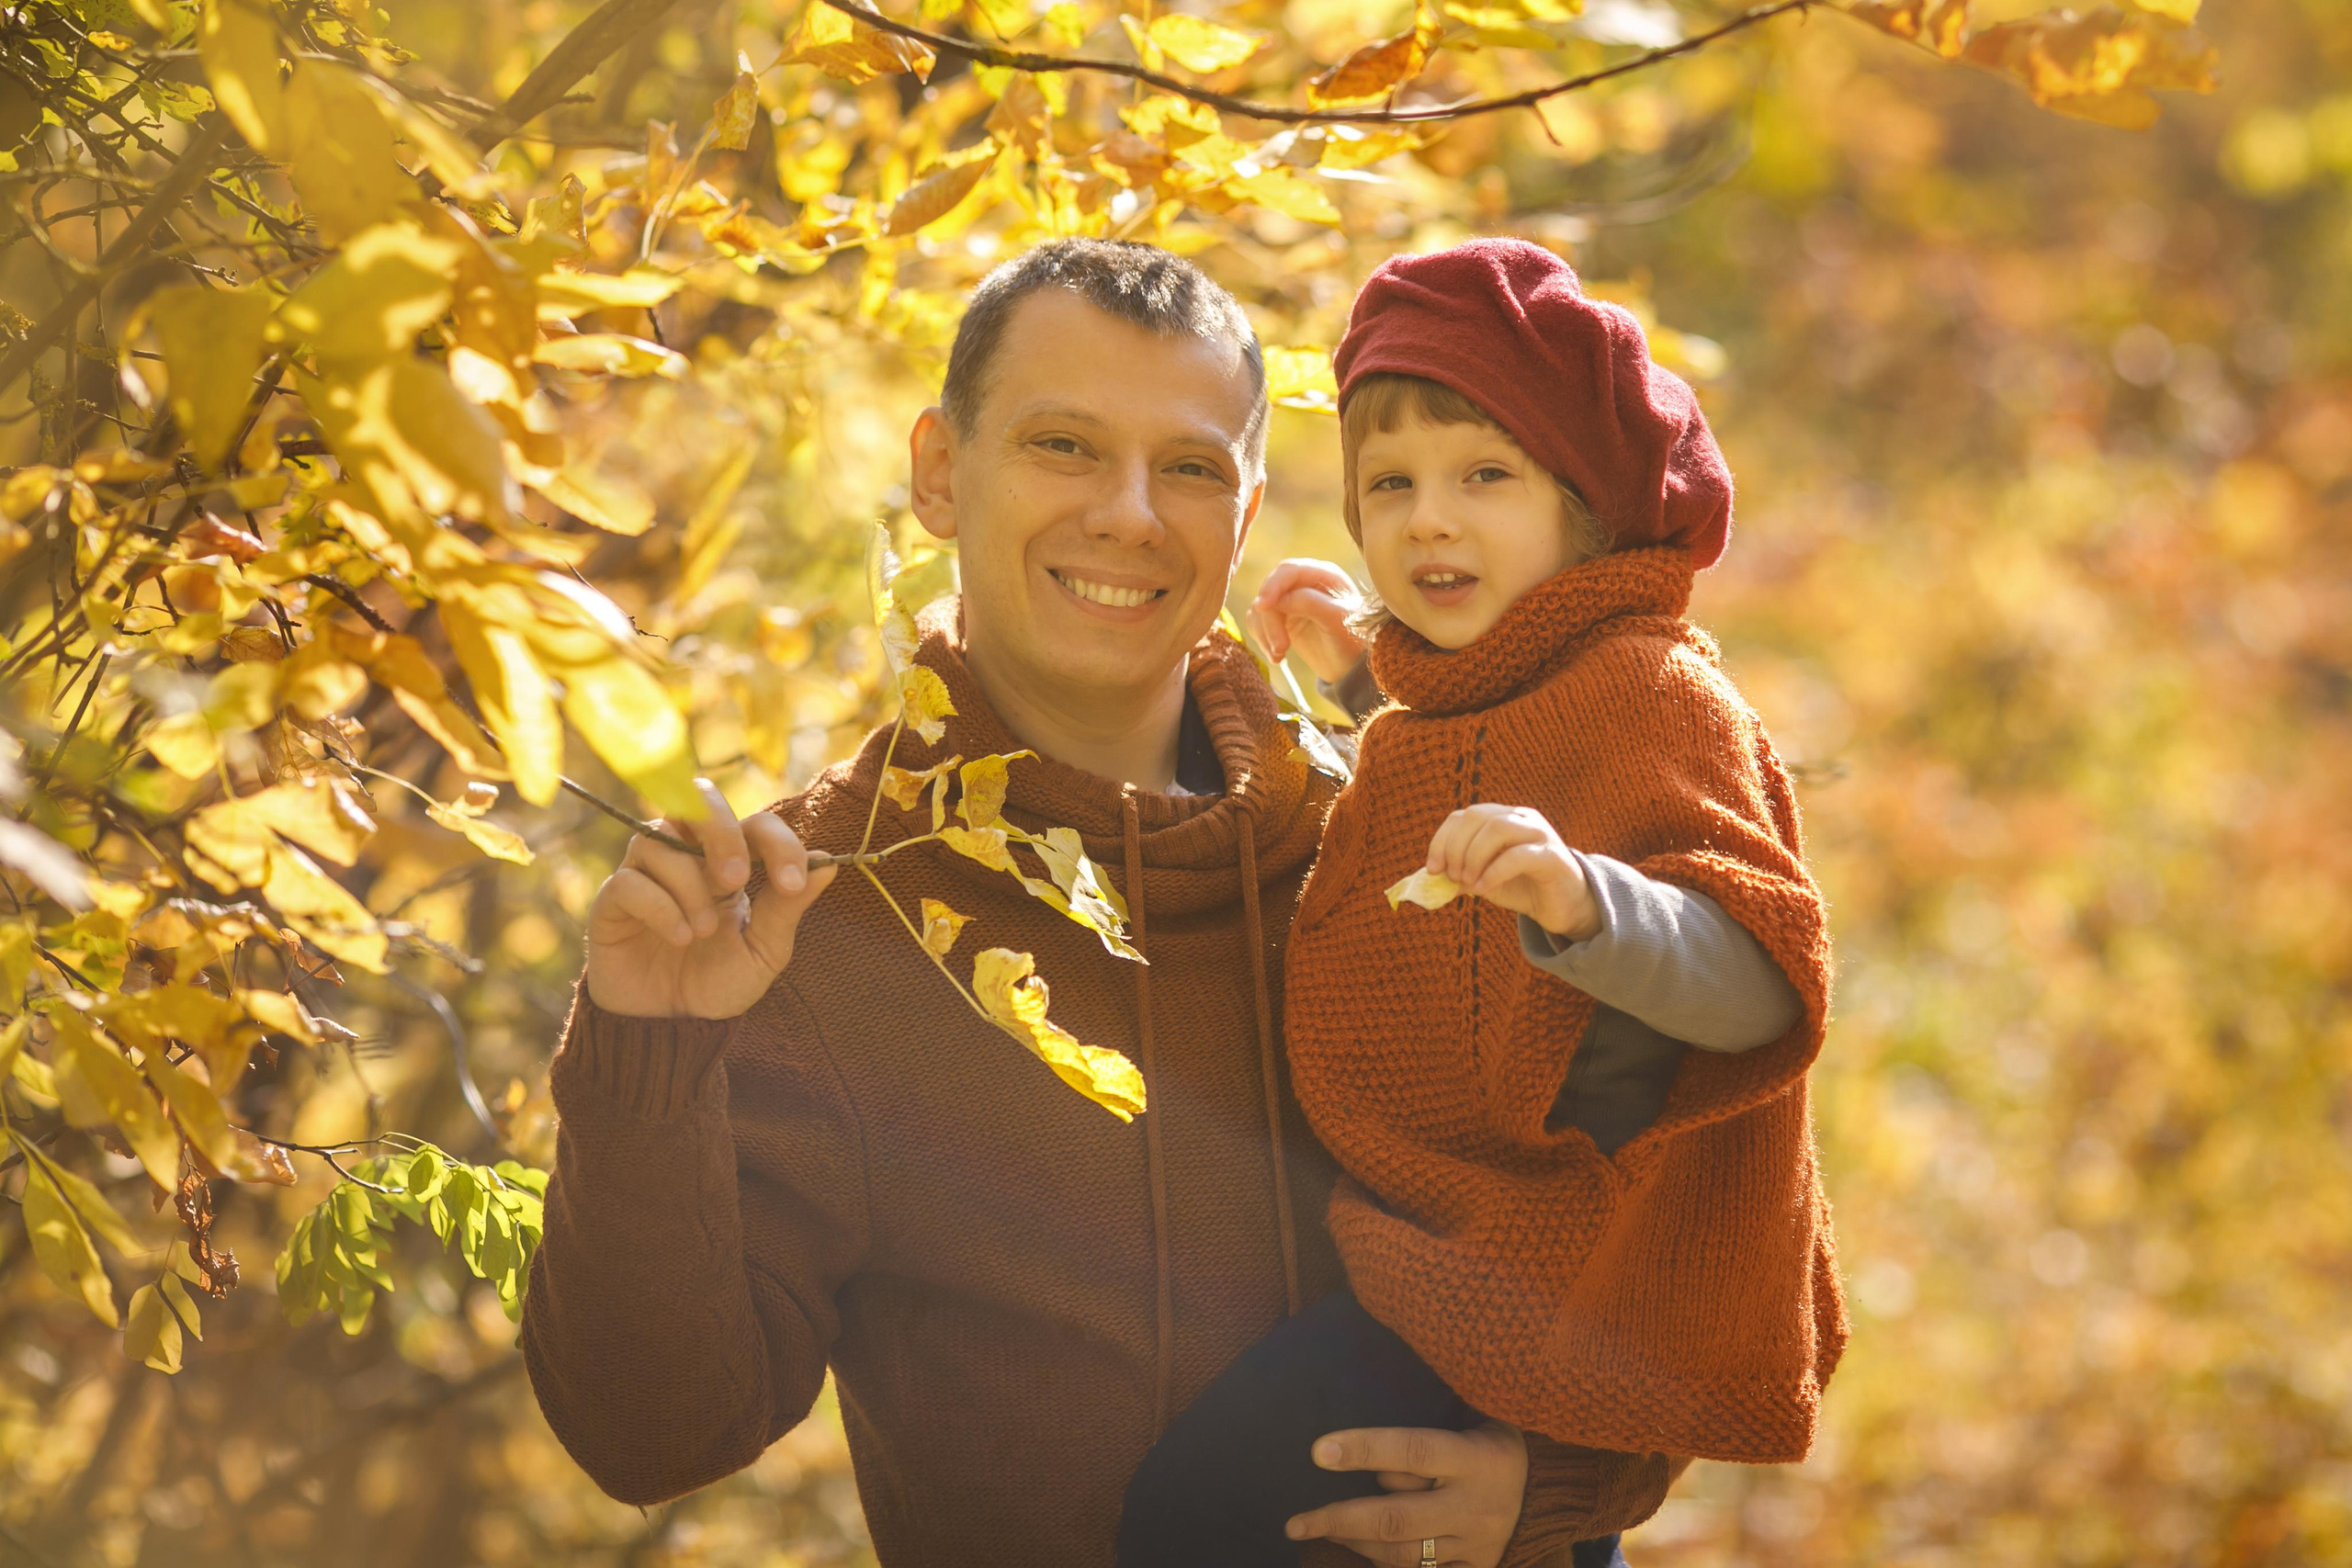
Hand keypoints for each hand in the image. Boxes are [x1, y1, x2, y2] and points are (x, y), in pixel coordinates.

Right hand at [584, 779, 836, 1018]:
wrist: (670, 1026)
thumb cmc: (718, 983)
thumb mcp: (763, 952)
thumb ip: (787, 909)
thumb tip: (827, 864)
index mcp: (731, 863)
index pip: (756, 825)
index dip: (779, 844)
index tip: (793, 884)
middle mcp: (686, 856)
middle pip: (698, 800)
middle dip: (721, 833)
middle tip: (734, 880)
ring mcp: (646, 873)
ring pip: (659, 839)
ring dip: (689, 884)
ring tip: (703, 931)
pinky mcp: (613, 901)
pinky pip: (629, 881)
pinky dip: (660, 906)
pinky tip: (679, 937)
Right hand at [1248, 557, 1367, 684]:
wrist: (1354, 667)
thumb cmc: (1354, 639)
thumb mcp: (1338, 620)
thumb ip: (1311, 603)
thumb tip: (1278, 600)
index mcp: (1322, 575)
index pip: (1288, 570)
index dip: (1272, 586)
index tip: (1262, 607)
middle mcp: (1303, 584)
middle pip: (1270, 592)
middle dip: (1270, 621)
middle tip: (1280, 648)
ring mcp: (1289, 602)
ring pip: (1260, 610)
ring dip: (1265, 634)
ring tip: (1280, 656)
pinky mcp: (1280, 620)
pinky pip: (1258, 624)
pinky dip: (1262, 640)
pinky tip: (1278, 657)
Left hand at [1286, 1421, 1530, 1567]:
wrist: (1545, 1485)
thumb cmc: (1490, 1434)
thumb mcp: (1471, 1413)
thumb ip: (1424, 1417)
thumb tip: (1357, 1405)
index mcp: (1477, 1457)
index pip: (1413, 1451)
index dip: (1364, 1450)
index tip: (1318, 1450)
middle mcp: (1477, 1506)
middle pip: (1396, 1518)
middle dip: (1339, 1519)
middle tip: (1296, 1520)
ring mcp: (1477, 1544)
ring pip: (1402, 1553)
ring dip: (1352, 1542)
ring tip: (1318, 1529)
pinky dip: (1382, 1562)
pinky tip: (1354, 1547)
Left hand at [1426, 805, 1599, 943]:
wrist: (1562, 906)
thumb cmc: (1521, 887)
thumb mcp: (1482, 879)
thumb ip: (1458, 875)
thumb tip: (1427, 880)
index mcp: (1502, 817)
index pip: (1464, 815)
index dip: (1442, 840)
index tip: (1433, 869)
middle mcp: (1521, 818)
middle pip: (1478, 815)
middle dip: (1456, 847)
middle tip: (1452, 876)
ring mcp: (1540, 833)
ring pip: (1498, 829)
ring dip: (1474, 856)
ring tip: (1468, 882)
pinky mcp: (1553, 856)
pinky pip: (1518, 855)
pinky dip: (1493, 872)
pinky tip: (1483, 890)